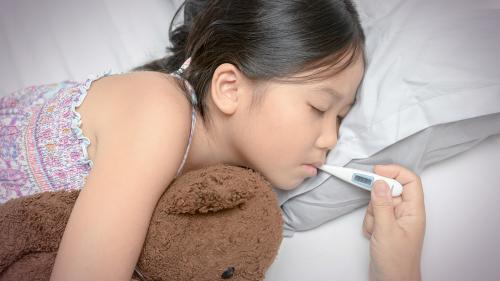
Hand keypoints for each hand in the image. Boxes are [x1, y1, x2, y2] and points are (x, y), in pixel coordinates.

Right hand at [362, 164, 425, 280]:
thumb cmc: (397, 263)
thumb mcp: (386, 231)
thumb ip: (382, 205)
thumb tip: (379, 182)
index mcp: (414, 211)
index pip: (410, 181)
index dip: (394, 172)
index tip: (376, 170)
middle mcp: (406, 213)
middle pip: (391, 189)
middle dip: (377, 199)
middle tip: (373, 208)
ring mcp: (395, 219)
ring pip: (379, 202)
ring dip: (372, 213)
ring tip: (375, 230)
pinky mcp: (386, 226)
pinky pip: (373, 213)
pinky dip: (369, 222)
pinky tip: (373, 234)